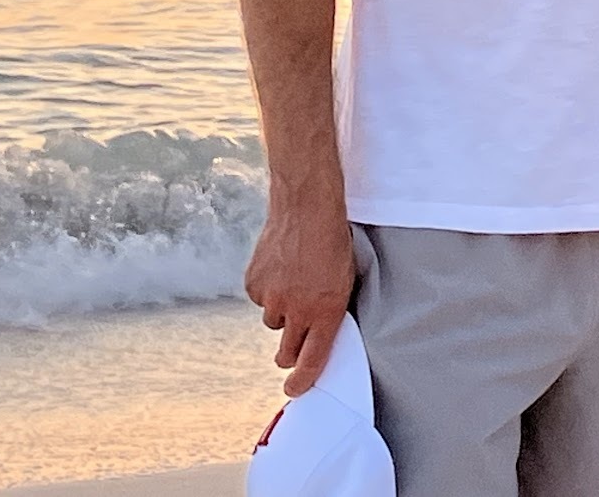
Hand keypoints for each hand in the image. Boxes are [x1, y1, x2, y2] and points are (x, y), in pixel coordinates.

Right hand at [243, 199, 355, 396]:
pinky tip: (280, 268)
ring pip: (273, 322)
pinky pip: (260, 299)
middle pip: (286, 352)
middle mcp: (297, 310)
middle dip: (289, 354)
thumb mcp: (344, 279)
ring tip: (295, 281)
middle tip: (292, 347)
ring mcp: (272, 298)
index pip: (313, 360)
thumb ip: (331, 310)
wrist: (307, 207)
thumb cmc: (334, 241)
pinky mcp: (253, 285)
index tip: (294, 390)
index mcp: (327, 311)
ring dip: (282, 311)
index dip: (302, 381)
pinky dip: (268, 289)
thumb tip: (319, 333)